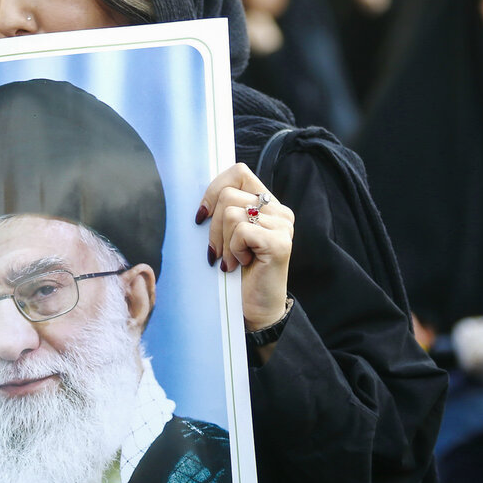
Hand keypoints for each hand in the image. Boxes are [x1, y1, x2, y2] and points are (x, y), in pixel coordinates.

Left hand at [198, 163, 293, 333]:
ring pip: (231, 213)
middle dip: (212, 227)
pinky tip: (241, 265)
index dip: (213, 189)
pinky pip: (241, 231)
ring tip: (231, 261)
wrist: (253, 310)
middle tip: (217, 252)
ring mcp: (283, 226)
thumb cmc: (237, 273)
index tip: (202, 216)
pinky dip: (233, 251)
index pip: (238, 172)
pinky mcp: (280, 243)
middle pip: (228, 194)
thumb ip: (224, 211)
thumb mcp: (227, 236)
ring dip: (223, 242)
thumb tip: (199, 198)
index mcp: (267, 204)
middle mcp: (279, 211)